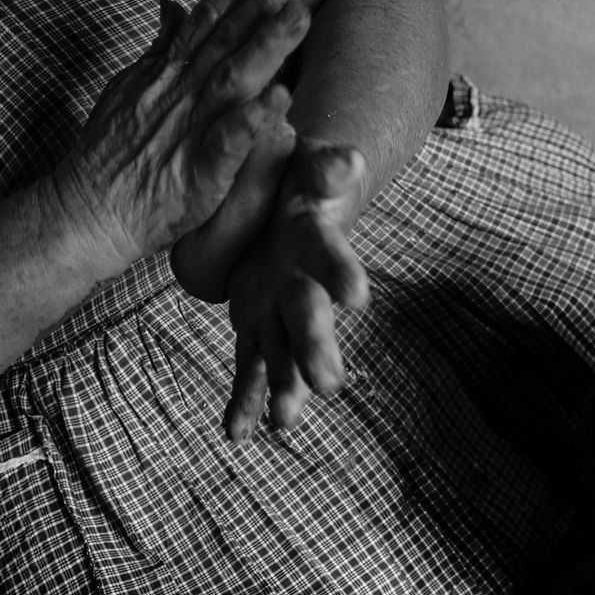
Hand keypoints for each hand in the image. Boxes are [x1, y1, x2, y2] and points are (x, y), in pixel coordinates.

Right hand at [48, 0, 311, 271]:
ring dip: (266, 45)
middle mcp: (181, 90)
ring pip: (232, 77)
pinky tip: (279, 99)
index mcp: (170, 70)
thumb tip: (173, 5)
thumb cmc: (115, 155)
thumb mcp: (133, 87)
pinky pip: (228, 142)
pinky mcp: (198, 173)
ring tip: (299, 14)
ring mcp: (188, 128)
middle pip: (225, 36)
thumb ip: (161, 47)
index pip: (211, 14)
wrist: (89, 211)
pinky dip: (252, 120)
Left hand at [222, 140, 370, 441]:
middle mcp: (304, 284)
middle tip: (331, 384)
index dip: (342, 274)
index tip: (356, 295)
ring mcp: (280, 311)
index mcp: (316, 241)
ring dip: (287, 388)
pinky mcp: (256, 326)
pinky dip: (246, 402)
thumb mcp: (309, 165)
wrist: (286, 200)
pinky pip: (250, 366)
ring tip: (286, 421)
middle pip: (311, 318)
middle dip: (317, 350)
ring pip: (283, 353)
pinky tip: (237, 434)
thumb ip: (329, 167)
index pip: (331, 257)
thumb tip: (350, 160)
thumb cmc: (298, 178)